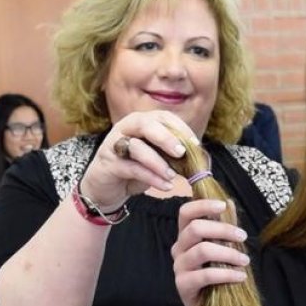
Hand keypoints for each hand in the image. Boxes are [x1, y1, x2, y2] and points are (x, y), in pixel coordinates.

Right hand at [78, 110, 199, 209]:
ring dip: (158, 162)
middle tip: (182, 153)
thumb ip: (172, 154)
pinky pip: (131, 168)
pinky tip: (165, 186)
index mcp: (141, 122)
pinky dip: (151, 177)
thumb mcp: (157, 159)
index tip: (195, 144)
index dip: (181, 128)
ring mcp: (114, 145)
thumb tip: (199, 158)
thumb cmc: (135, 169)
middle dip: (166, 137)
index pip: (163, 117)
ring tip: (174, 177)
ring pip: (137, 147)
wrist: (106, 189)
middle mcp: (125, 128)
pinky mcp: (108, 164)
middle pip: (146, 124)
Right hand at [172, 199, 250, 305]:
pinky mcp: (183, 284)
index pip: (186, 213)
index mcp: (186, 235)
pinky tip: (240, 276)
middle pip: (195, 229)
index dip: (202, 205)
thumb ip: (224, 226)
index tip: (223, 206)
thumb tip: (230, 203)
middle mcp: (179, 248)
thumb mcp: (222, 247)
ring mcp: (179, 266)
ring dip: (228, 253)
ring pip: (202, 250)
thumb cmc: (216, 271)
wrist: (209, 305)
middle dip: (223, 230)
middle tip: (243, 237)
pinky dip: (226, 274)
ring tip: (245, 261)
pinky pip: (206, 275)